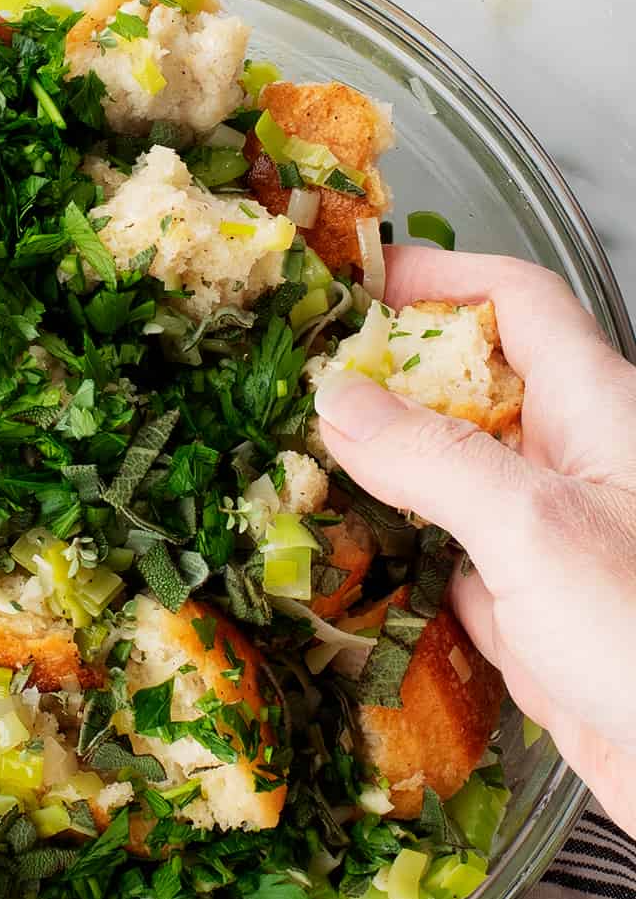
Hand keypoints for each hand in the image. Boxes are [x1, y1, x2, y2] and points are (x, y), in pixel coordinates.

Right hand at [313, 248, 635, 837]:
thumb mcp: (536, 527)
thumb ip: (433, 458)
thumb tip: (338, 400)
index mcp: (599, 411)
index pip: (517, 303)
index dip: (439, 277)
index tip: (355, 280)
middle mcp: (580, 468)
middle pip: (475, 391)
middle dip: (391, 380)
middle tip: (301, 383)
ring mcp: (559, 547)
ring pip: (458, 485)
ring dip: (386, 477)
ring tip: (299, 470)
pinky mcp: (541, 621)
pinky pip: (457, 572)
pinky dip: (405, 566)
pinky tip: (356, 574)